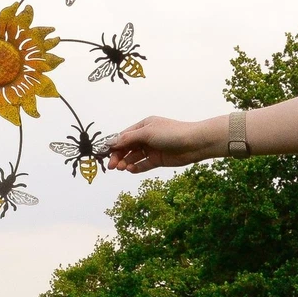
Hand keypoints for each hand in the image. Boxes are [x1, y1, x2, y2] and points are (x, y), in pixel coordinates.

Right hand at [106, 116, 221, 172]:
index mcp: (143, 126)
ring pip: (134, 157)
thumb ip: (128, 139)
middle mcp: (146, 137)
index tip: (104, 154)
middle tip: (112, 166)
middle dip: (118, 156)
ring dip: (126, 162)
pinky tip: (130, 170)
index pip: (124, 136)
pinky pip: (143, 165)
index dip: (113, 145)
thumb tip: (111, 142)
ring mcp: (152, 149)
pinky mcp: (158, 160)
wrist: (194, 143)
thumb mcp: (147, 133)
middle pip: (127, 148)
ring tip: (121, 168)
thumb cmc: (171, 133)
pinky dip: (136, 168)